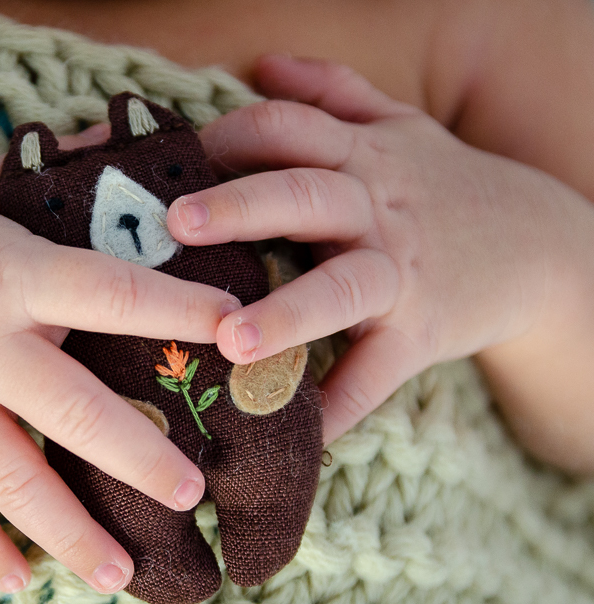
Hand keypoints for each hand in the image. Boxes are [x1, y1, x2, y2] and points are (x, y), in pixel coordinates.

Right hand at [0, 128, 240, 594]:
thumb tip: (112, 140)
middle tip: (193, 495)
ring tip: (124, 576)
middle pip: (72, 412)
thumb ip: (45, 173)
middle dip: (140, 459)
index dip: (178, 311)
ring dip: (70, 533)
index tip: (236, 332)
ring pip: (10, 480)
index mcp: (6, 272)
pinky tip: (19, 581)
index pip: (111, 292)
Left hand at [167, 54, 590, 444]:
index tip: (169, 157)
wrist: (540, 246)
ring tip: (231, 340)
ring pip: (343, 289)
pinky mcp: (422, 335)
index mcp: (360, 157)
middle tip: (178, 223)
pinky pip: (378, 375)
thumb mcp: (399, 126)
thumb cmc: (443, 186)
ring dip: (288, 314)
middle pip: (306, 197)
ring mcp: (402, 276)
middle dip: (242, 207)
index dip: (231, 136)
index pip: (288, 129)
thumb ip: (333, 93)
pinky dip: (342, 406)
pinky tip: (299, 434)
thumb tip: (268, 64)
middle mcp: (376, 210)